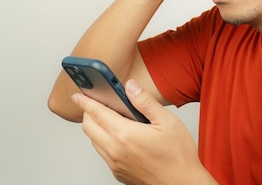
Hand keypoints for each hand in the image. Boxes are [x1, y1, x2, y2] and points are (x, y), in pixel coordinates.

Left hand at [72, 80, 216, 184]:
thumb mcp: (167, 121)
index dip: (85, 101)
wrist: (182, 183)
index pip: (97, 113)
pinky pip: (103, 153)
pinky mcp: (118, 172)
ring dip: (96, 127)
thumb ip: (145, 102)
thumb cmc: (178, 155)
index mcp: (125, 134)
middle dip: (88, 113)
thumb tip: (131, 87)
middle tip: (97, 103)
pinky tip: (120, 135)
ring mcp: (115, 163)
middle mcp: (115, 150)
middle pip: (89, 127)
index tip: (79, 94)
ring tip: (111, 118)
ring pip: (94, 141)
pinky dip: (104, 141)